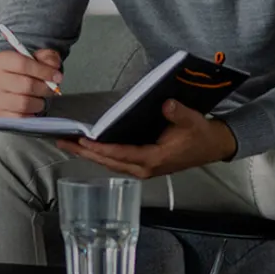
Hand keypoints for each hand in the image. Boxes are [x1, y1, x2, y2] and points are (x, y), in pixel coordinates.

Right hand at [0, 48, 62, 117]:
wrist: (10, 91)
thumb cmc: (24, 75)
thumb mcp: (37, 61)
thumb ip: (47, 58)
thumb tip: (53, 65)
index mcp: (2, 61)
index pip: (21, 63)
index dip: (43, 70)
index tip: (56, 76)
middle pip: (26, 84)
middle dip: (44, 88)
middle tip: (51, 89)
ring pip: (24, 103)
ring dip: (39, 103)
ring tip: (40, 99)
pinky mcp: (0, 115)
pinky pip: (21, 118)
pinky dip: (31, 114)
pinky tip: (32, 109)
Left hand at [56, 100, 238, 178]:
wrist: (212, 146)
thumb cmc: (200, 135)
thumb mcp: (192, 121)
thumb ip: (178, 113)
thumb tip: (166, 105)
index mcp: (154, 159)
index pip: (121, 154)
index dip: (101, 148)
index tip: (83, 139)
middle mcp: (144, 168)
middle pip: (108, 161)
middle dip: (84, 152)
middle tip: (62, 141)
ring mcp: (142, 168)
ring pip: (108, 163)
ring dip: (88, 154)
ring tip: (66, 143)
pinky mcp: (141, 165)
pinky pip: (115, 161)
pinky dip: (98, 154)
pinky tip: (86, 146)